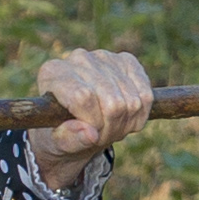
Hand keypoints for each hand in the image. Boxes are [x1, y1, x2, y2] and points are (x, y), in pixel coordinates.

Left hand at [25, 47, 152, 193]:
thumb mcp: (59, 142)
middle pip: (112, 101)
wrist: (78, 121)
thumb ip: (70, 139)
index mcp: (52, 72)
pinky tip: (125, 118)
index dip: (93, 122)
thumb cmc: (63, 131)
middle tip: (101, 136)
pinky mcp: (127, 61)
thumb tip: (91, 134)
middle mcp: (78, 58)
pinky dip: (140, 115)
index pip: (83, 97)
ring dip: (125, 124)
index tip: (91, 134)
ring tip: (110, 127)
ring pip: (132, 101)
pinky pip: (146, 95)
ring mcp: (104, 57)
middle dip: (110, 128)